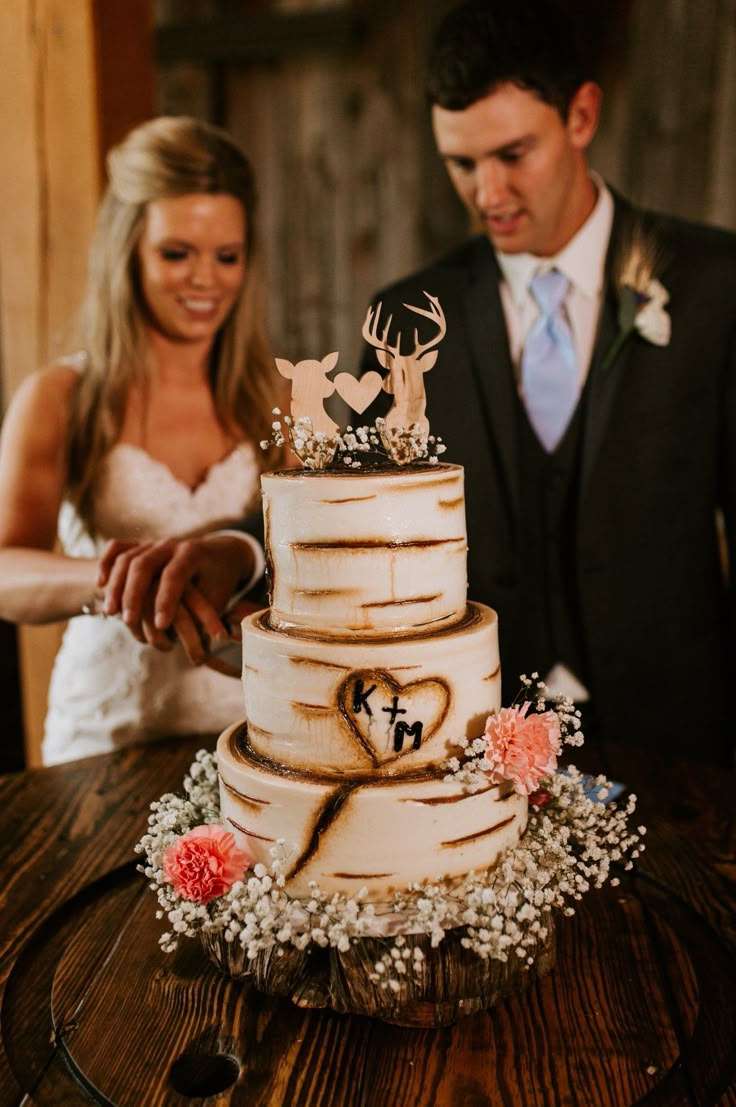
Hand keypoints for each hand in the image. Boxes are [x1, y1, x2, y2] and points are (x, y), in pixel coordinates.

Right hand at [97, 534, 255, 654]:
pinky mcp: (141, 545)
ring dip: (115, 585)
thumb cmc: (220, 581)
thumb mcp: (219, 595)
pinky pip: (117, 547)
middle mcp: (171, 545)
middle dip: (133, 595)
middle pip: (143, 564)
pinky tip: (99, 584)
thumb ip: (203, 616)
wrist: (221, 552)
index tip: (161, 625)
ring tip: (110, 613)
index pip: (175, 576)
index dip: (166, 600)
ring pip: (126, 557)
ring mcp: (153, 542)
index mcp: (193, 554)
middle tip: (128, 621)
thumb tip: (198, 649)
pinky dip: (106, 563)